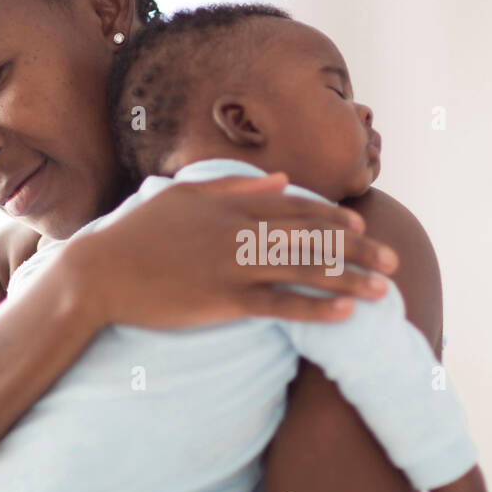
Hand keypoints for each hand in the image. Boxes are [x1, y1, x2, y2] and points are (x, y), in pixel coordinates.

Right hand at [64, 172, 400, 328]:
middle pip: (311, 238)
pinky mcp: (224, 301)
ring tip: (384, 292)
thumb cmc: (137, 234)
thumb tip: (281, 178)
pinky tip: (345, 314)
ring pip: (304, 270)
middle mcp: (239, 232)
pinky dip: (314, 309)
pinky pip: (279, 305)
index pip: (295, 207)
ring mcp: (233, 266)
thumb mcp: (184, 195)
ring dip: (349, 280)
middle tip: (394, 261)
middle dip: (358, 251)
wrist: (97, 273)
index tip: (363, 227)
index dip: (333, 218)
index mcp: (231, 204)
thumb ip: (234, 183)